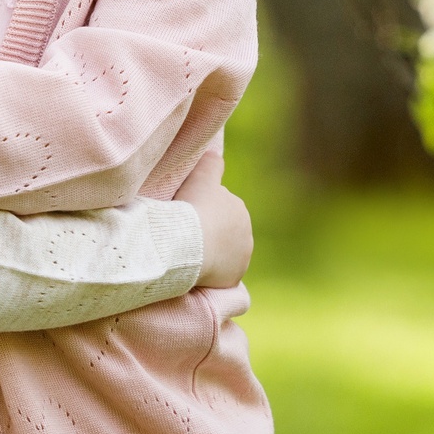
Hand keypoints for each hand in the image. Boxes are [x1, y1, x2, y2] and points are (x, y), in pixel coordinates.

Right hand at [175, 154, 252, 287]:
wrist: (187, 243)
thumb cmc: (192, 208)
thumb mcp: (201, 176)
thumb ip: (211, 163)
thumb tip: (215, 155)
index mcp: (239, 209)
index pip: (219, 209)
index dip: (201, 211)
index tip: (187, 215)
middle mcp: (247, 235)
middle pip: (223, 233)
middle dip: (209, 233)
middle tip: (186, 234)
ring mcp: (241, 259)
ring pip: (222, 254)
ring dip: (210, 253)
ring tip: (189, 252)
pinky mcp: (233, 279)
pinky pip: (219, 274)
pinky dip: (209, 272)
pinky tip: (194, 268)